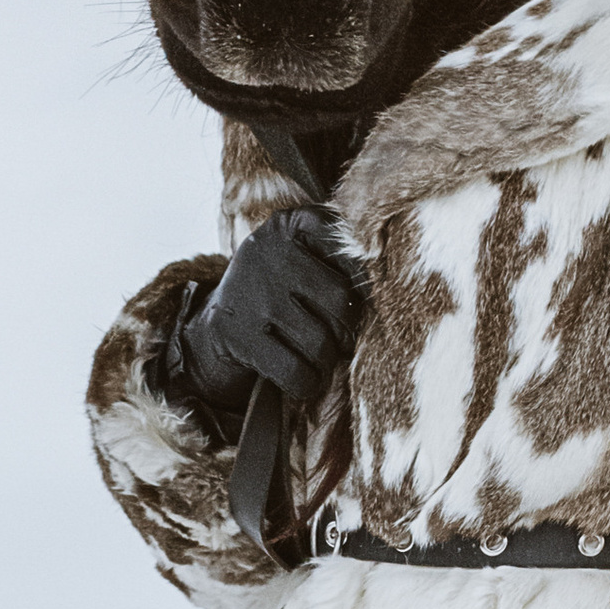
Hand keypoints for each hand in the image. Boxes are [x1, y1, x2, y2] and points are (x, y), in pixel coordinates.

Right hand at [174, 209, 366, 428]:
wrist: (218, 321)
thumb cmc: (278, 289)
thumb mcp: (300, 254)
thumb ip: (340, 253)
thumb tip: (391, 292)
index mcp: (289, 224)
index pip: (351, 252)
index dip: (365, 284)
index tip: (359, 302)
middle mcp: (267, 252)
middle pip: (342, 304)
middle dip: (347, 332)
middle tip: (341, 341)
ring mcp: (251, 295)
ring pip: (320, 343)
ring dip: (327, 361)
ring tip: (321, 358)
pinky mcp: (238, 335)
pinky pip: (296, 372)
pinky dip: (308, 383)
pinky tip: (305, 378)